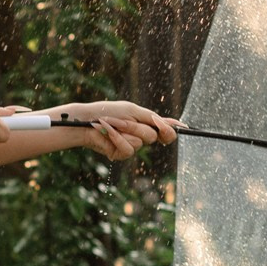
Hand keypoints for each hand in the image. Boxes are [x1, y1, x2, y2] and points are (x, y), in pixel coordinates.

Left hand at [56, 100, 178, 161]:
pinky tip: (107, 132)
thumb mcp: (133, 111)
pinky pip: (129, 149)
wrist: (87, 120)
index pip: (165, 132)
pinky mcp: (121, 154)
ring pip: (140, 142)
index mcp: (146, 124)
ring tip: (110, 124)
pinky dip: (117, 138)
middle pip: (153, 136)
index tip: (178, 127)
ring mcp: (132, 146)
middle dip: (137, 127)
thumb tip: (174, 123)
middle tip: (122, 120)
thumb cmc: (108, 112)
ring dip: (125, 130)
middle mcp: (141, 136)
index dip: (170, 131)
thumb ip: (153, 118)